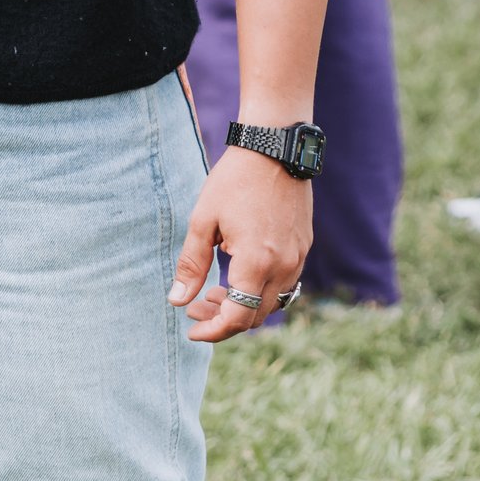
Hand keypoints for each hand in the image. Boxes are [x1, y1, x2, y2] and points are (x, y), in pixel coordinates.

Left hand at [172, 146, 312, 340]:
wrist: (275, 150)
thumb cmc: (234, 181)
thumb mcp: (203, 221)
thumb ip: (191, 265)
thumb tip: (177, 301)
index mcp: (257, 263)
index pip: (237, 317)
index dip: (212, 330)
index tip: (191, 330)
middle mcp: (284, 266)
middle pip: (255, 317)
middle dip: (223, 321)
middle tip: (194, 309)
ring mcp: (297, 258)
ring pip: (272, 304)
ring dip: (242, 308)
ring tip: (211, 294)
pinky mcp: (303, 248)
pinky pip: (284, 285)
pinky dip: (259, 292)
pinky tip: (236, 278)